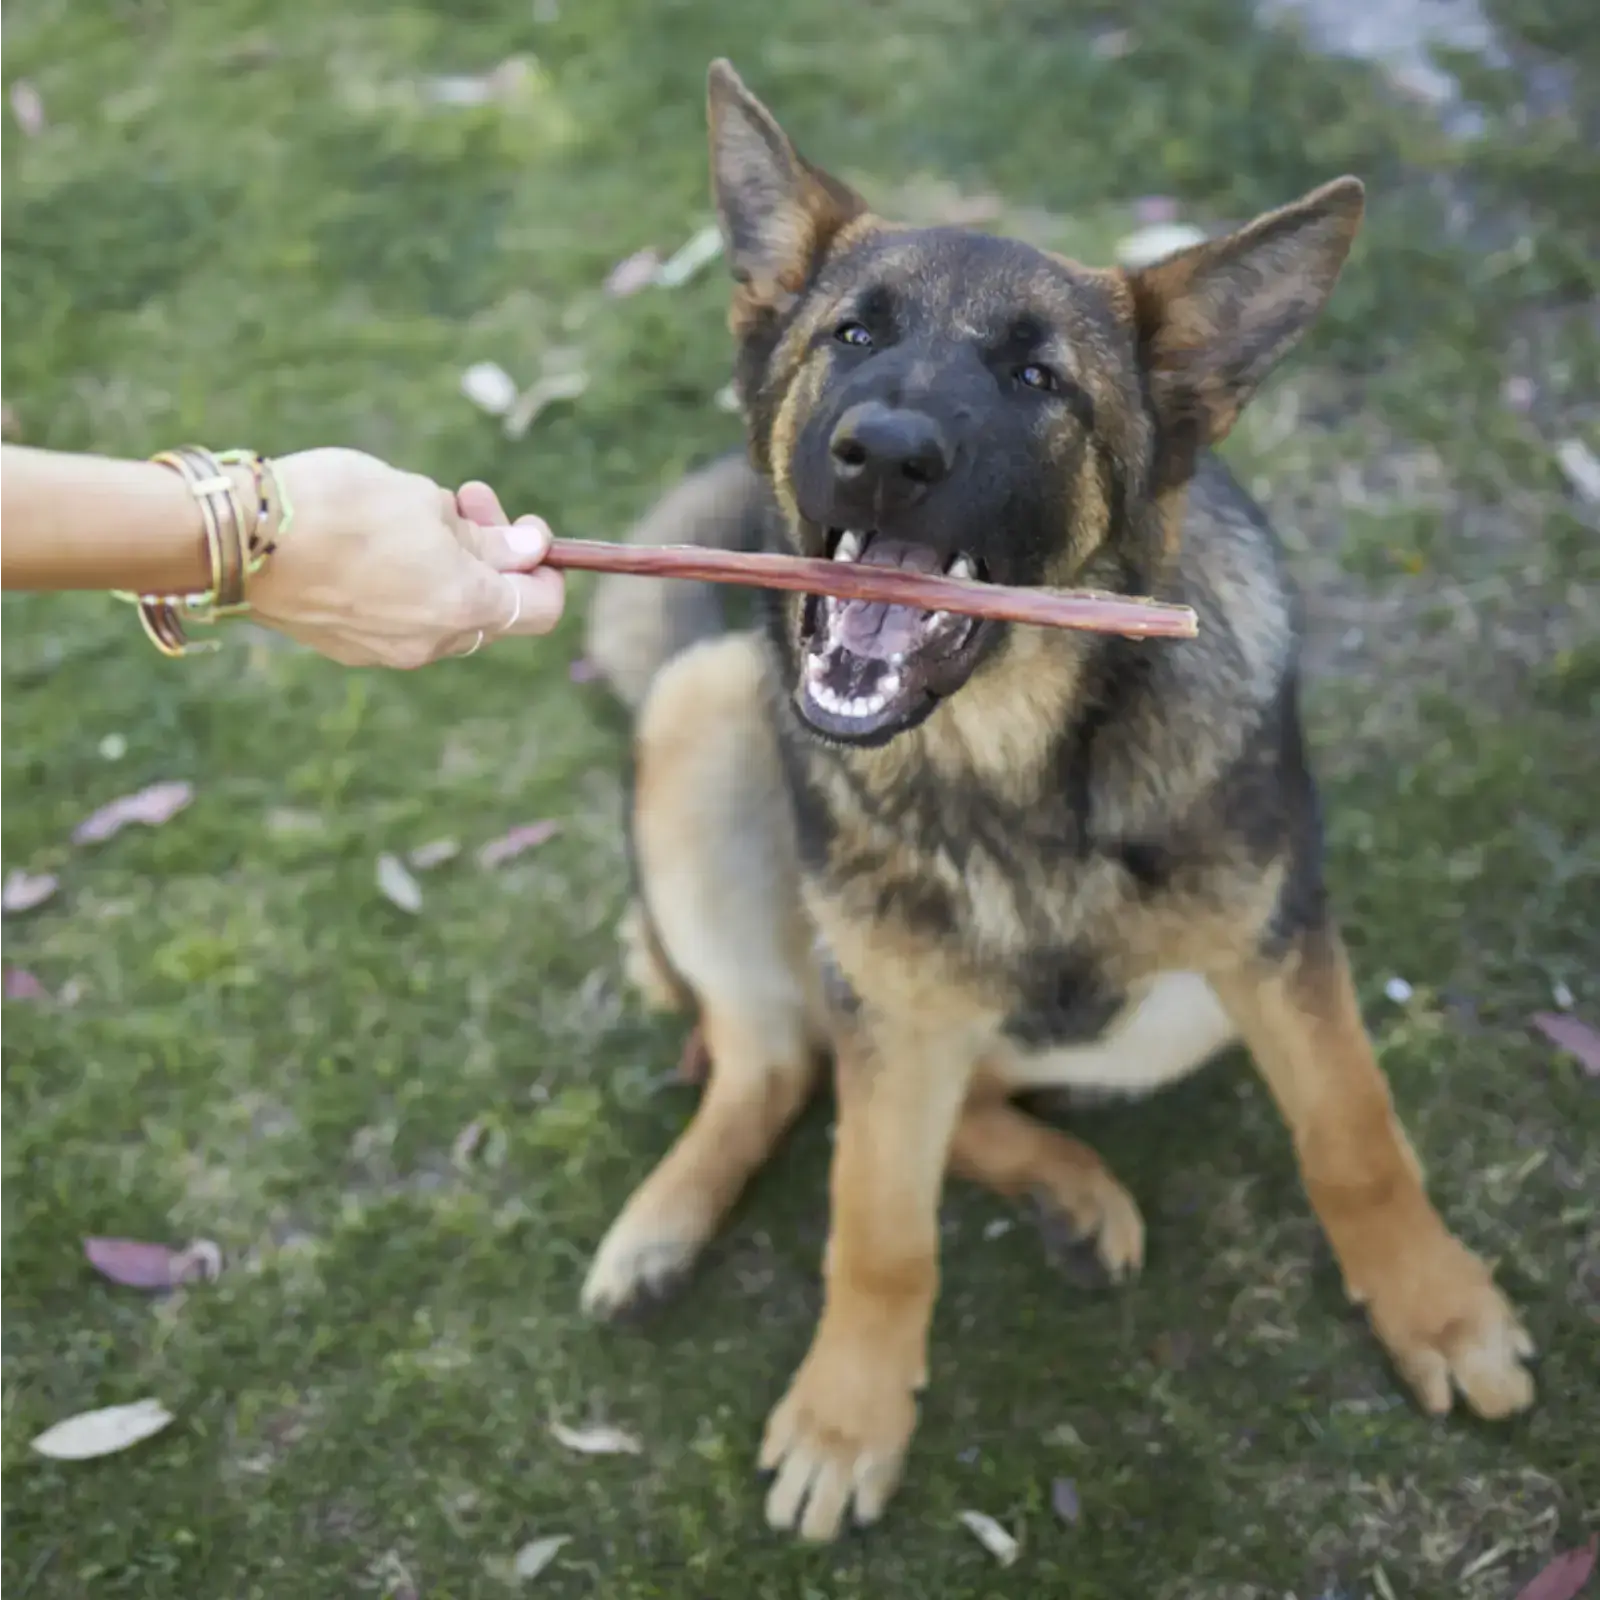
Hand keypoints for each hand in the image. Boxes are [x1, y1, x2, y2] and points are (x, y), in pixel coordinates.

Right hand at [242, 448, 564, 667]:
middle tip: (467, 498)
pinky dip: (408, 583)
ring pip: (445, 611)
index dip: (546, 567)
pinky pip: (401, 617)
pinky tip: (375, 541)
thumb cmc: (340, 506)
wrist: (238, 537)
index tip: (525, 527)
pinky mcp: (348, 647)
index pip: (543, 607)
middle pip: (494, 609)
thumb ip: (484, 534)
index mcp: (466, 607)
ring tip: (414, 510)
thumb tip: (527, 550)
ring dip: (448, 565)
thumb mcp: (424, 501)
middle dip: (492, 553)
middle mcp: (433, 643)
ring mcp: (387, 652)